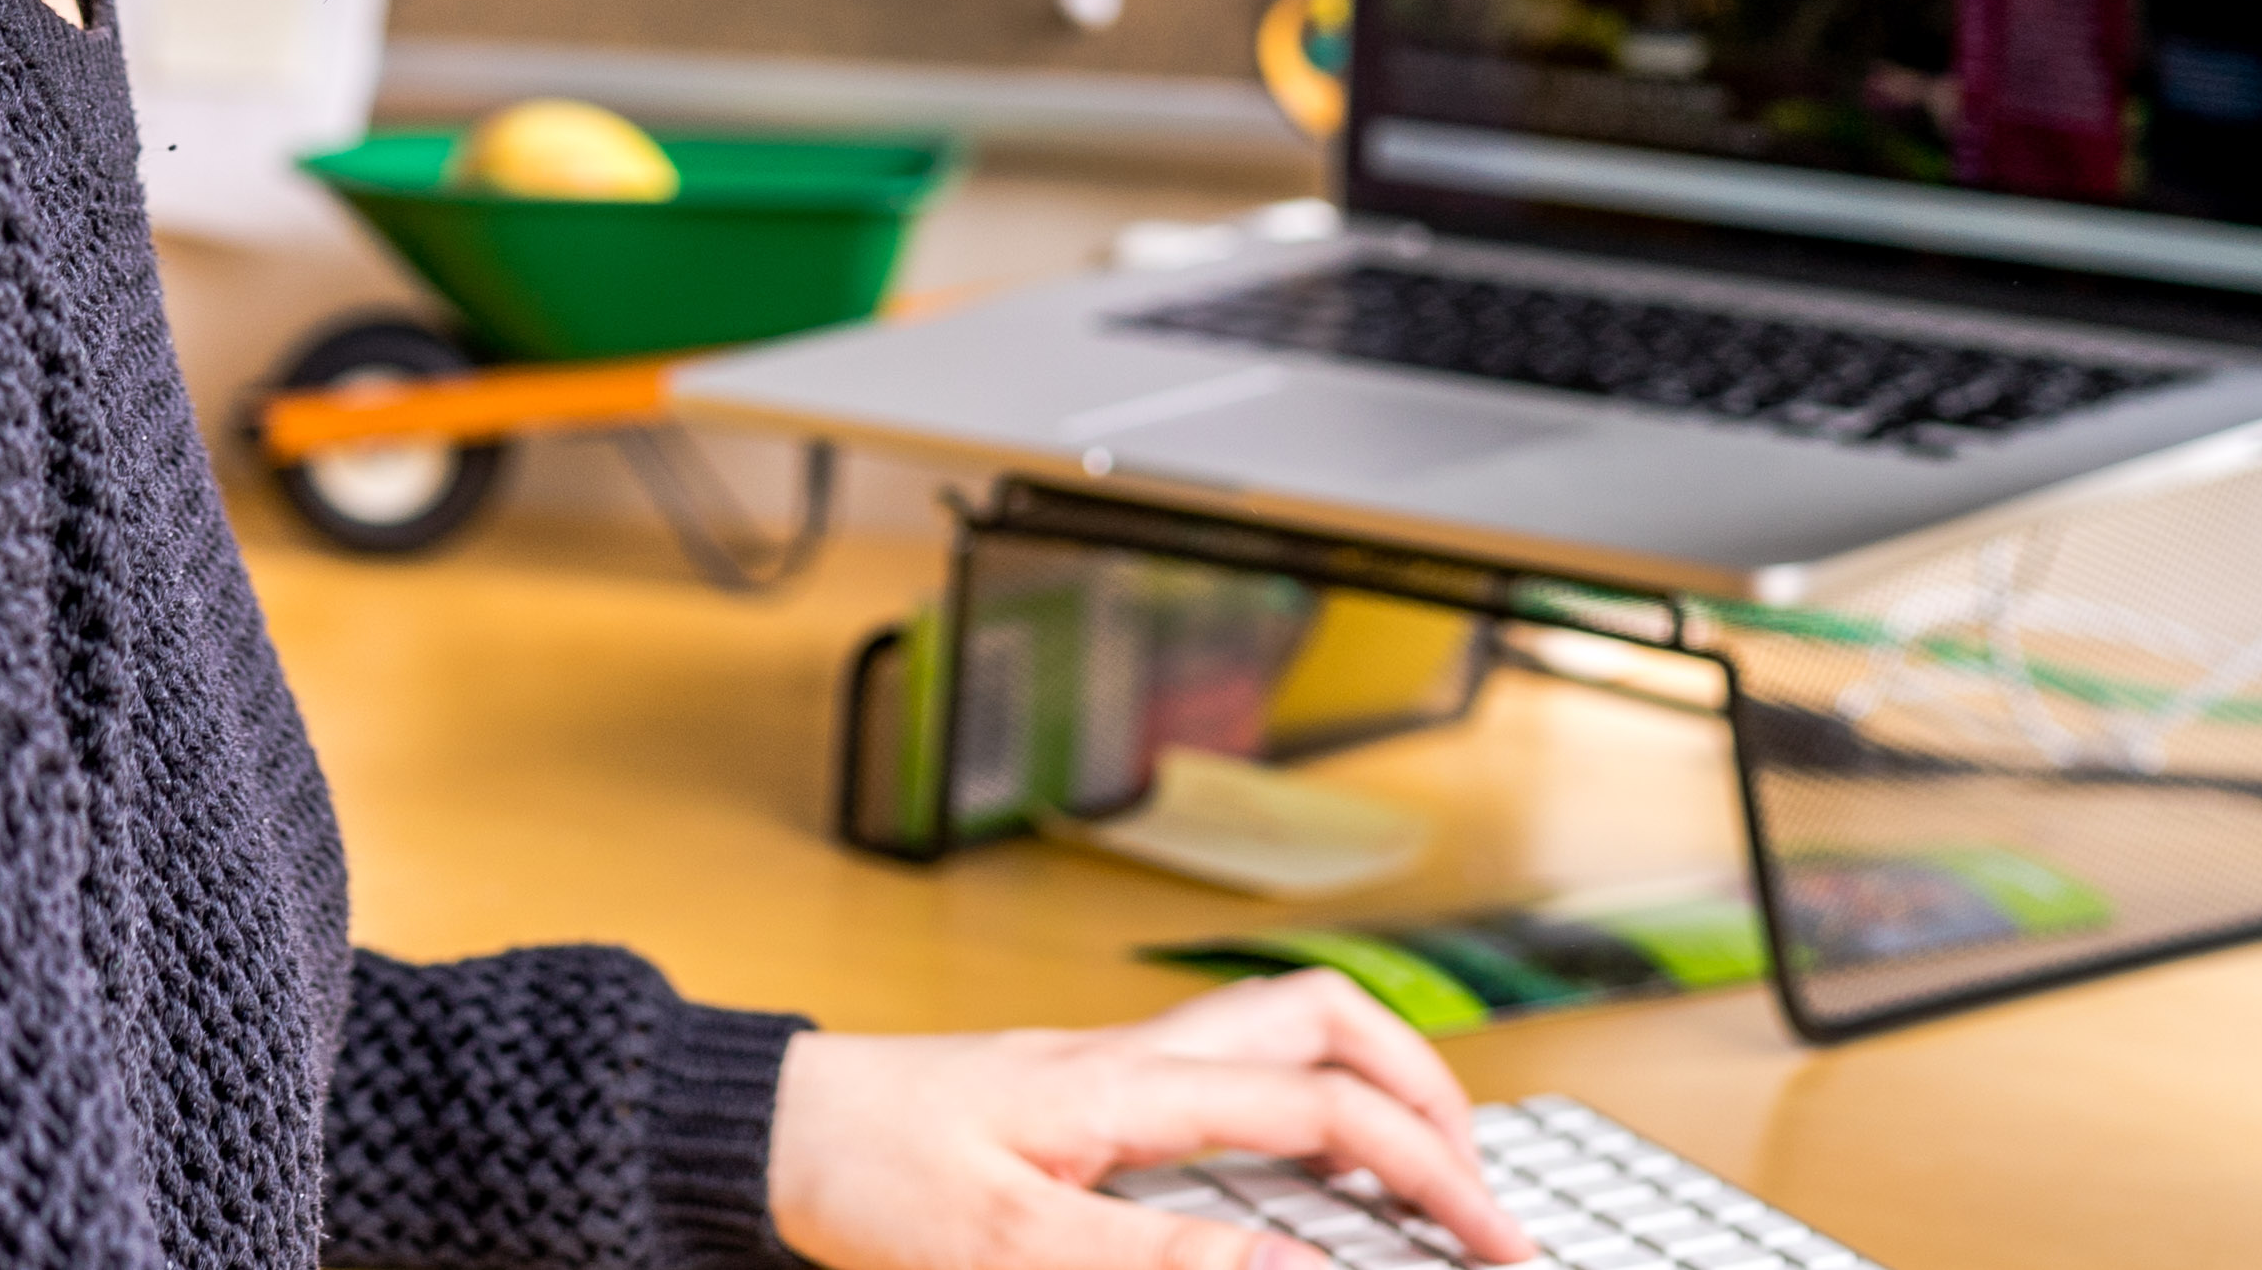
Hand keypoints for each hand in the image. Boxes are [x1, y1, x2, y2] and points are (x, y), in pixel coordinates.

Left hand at [763, 973, 1535, 1268]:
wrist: (768, 1127)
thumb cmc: (863, 1171)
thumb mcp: (1006, 1245)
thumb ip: (1156, 1254)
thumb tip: (1297, 1266)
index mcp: (1129, 1086)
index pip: (1326, 1105)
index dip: (1430, 1172)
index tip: (1494, 1243)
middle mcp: (1135, 1055)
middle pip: (1329, 1015)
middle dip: (1428, 1086)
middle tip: (1479, 1185)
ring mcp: (1114, 1062)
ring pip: (1285, 1025)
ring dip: (1372, 1078)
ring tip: (1422, 1168)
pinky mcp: (1088, 1086)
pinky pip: (1230, 1064)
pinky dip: (1302, 1097)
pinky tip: (1303, 1168)